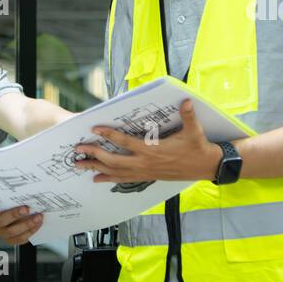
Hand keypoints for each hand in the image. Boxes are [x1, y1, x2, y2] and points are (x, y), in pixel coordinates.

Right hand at [0, 197, 42, 245]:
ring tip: (38, 217)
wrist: (24, 218)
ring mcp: (2, 232)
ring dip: (26, 224)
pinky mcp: (11, 240)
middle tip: (26, 209)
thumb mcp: (15, 198)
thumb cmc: (18, 204)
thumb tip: (28, 182)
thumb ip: (17, 194)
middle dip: (14, 215)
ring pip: (11, 231)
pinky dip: (30, 231)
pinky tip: (38, 224)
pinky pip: (19, 239)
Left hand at [74, 99, 222, 183]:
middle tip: (77, 149)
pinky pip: (123, 180)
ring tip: (79, 165)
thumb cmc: (198, 147)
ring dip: (96, 168)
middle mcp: (145, 163)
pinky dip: (109, 179)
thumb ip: (188, 115)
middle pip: (113, 160)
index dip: (109, 135)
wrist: (206, 167)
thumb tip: (186, 101)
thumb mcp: (194, 130)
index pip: (126, 142)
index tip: (94, 129)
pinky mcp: (146, 177)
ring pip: (115, 172)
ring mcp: (144, 172)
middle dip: (94, 154)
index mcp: (153, 150)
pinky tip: (97, 179)